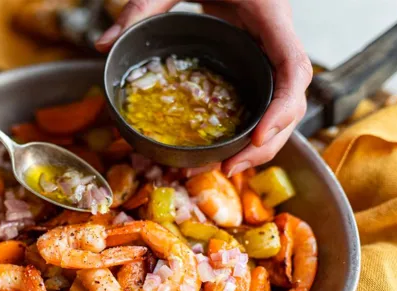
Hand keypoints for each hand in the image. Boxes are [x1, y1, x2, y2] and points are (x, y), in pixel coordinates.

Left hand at [95, 0, 311, 175]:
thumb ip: (141, 8)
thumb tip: (102, 45)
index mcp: (268, 16)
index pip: (294, 67)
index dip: (282, 108)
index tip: (256, 138)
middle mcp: (277, 38)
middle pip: (292, 98)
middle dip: (268, 140)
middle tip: (229, 168)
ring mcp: (270, 50)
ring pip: (284, 105)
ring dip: (262, 142)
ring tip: (226, 168)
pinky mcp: (259, 59)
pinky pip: (268, 98)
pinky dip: (255, 128)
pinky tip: (230, 148)